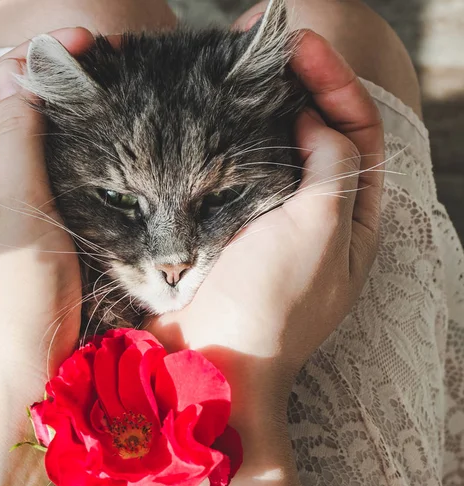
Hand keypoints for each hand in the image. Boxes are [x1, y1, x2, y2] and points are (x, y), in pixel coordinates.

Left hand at [0, 28, 96, 402]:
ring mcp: (13, 211)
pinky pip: (54, 182)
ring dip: (66, 120)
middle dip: (52, 85)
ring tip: (106, 96)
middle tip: (103, 66)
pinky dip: (75, 158)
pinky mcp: (40, 232)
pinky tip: (100, 149)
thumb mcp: (15, 213)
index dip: (34, 62)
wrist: (24, 370)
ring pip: (37, 149)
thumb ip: (17, 145)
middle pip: (14, 118)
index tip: (84, 42)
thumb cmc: (14, 298)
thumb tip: (20, 81)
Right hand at [149, 30, 383, 412]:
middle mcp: (316, 219)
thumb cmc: (270, 304)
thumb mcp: (319, 231)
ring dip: (264, 111)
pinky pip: (238, 176)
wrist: (211, 357)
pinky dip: (233, 144)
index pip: (358, 135)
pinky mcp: (231, 230)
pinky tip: (216, 118)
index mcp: (353, 222)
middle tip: (264, 45)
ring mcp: (271, 224)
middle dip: (300, 88)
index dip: (335, 85)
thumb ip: (329, 167)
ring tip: (239, 71)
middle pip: (319, 138)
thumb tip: (312, 120)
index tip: (298, 47)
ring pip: (276, 154)